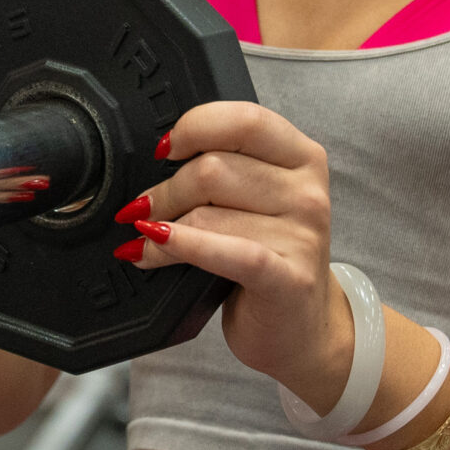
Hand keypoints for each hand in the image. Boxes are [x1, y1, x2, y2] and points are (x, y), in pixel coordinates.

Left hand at [115, 103, 345, 395]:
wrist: (301, 329)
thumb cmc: (269, 258)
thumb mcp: (256, 201)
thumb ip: (224, 169)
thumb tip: (157, 160)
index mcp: (302, 157)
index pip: (244, 120)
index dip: (193, 128)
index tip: (162, 150)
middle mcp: (308, 192)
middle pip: (214, 169)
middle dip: (165, 191)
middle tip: (140, 211)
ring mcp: (303, 236)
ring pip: (208, 213)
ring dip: (160, 228)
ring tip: (142, 241)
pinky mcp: (288, 278)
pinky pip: (224, 251)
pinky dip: (181, 246)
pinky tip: (153, 248)